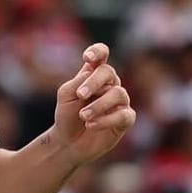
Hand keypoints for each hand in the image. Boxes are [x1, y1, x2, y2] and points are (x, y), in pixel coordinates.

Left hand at [51, 43, 134, 167]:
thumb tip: (93, 75)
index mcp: (92, 74)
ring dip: (98, 105)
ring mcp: (119, 101)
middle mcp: (109, 84)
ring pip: (118, 93)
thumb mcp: (66, 94)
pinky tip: (90, 124)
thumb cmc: (67, 114)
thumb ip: (79, 82)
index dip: (98, 51)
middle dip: (94, 82)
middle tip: (79, 95)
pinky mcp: (125, 119)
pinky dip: (105, 120)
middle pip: (109, 71)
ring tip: (83, 116)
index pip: (102, 55)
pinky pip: (123, 115)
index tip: (87, 58)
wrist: (68, 141)